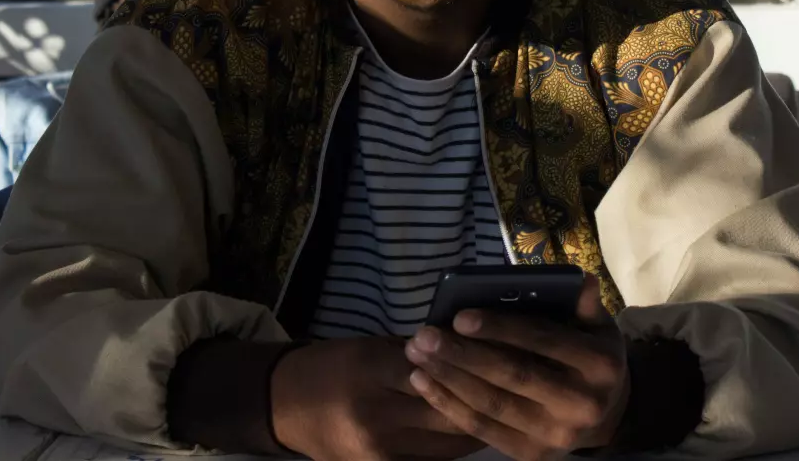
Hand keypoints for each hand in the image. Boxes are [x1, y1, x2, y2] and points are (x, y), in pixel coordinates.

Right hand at [270, 336, 484, 460]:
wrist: (284, 406)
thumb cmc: (332, 367)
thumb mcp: (370, 347)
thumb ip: (414, 353)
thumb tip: (463, 350)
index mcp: (370, 371)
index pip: (433, 369)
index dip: (467, 364)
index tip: (494, 354)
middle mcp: (376, 416)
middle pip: (448, 411)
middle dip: (483, 399)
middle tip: (514, 386)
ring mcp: (380, 452)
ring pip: (449, 444)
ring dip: (477, 427)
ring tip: (503, 410)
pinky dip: (455, 449)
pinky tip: (473, 433)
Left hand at [405, 276, 629, 460]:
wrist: (608, 415)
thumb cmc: (590, 356)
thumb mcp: (597, 325)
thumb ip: (583, 303)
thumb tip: (577, 278)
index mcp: (599, 364)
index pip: (542, 341)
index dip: (499, 328)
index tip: (458, 317)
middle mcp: (581, 405)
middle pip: (512, 375)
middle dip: (463, 354)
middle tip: (424, 335)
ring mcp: (555, 436)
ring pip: (492, 404)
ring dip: (447, 378)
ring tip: (415, 354)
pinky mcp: (531, 455)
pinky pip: (483, 429)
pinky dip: (449, 404)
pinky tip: (423, 382)